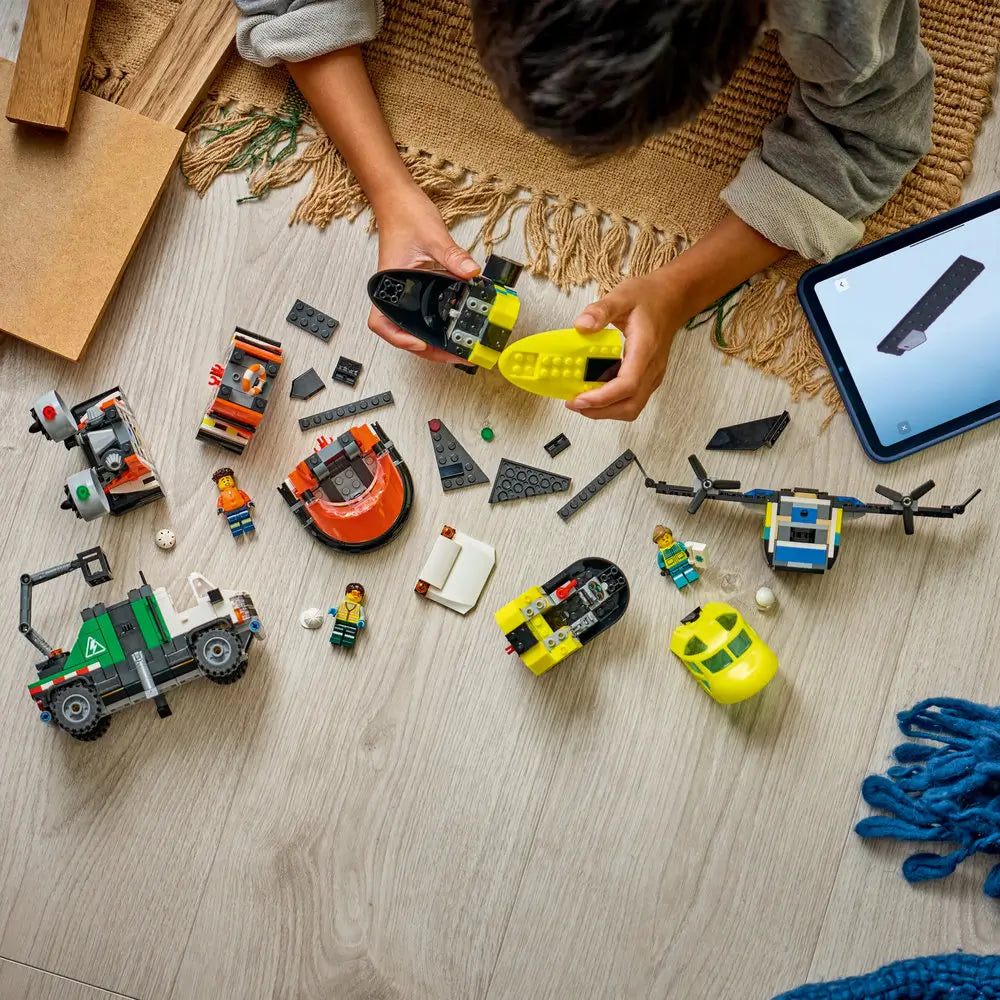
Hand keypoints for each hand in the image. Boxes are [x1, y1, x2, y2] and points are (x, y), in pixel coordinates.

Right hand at [368, 187, 480, 362]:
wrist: (397, 198)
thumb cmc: (404, 214)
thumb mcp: (433, 236)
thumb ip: (453, 256)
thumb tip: (471, 272)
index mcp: (388, 284)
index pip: (382, 323)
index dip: (399, 339)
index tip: (420, 343)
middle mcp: (392, 291)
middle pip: (401, 332)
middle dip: (427, 348)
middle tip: (454, 355)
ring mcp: (402, 291)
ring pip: (411, 325)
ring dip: (430, 340)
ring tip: (454, 349)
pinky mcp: (412, 286)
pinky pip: (419, 312)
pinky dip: (434, 323)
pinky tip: (452, 326)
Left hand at [566, 267, 688, 420]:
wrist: (673, 299)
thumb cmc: (650, 297)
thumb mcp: (622, 295)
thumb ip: (601, 310)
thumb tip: (581, 326)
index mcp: (645, 349)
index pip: (627, 384)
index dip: (603, 398)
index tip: (580, 399)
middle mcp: (652, 368)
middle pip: (630, 405)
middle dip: (600, 411)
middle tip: (574, 403)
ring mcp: (653, 375)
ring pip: (631, 407)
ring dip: (606, 410)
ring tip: (582, 402)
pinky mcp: (649, 378)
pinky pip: (632, 399)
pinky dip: (612, 403)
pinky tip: (594, 393)